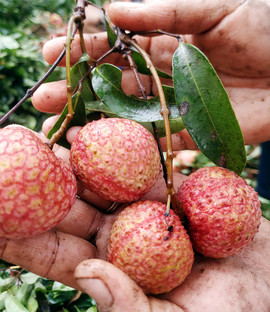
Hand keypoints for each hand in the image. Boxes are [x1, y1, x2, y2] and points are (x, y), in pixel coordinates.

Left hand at [1, 128, 269, 311]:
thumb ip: (128, 307)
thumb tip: (86, 275)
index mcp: (114, 267)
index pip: (56, 252)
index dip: (22, 235)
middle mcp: (123, 233)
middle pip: (73, 207)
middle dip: (40, 187)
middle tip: (8, 160)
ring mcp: (148, 206)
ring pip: (104, 179)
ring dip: (77, 159)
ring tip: (47, 135)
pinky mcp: (174, 186)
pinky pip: (147, 164)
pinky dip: (126, 147)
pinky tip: (104, 126)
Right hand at [33, 0, 269, 148]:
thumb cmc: (264, 30)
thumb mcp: (213, 9)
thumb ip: (165, 14)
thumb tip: (115, 13)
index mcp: (169, 41)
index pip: (119, 46)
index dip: (87, 49)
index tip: (53, 51)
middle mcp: (166, 74)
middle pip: (115, 82)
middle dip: (80, 86)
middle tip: (45, 94)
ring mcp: (176, 104)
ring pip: (127, 110)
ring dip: (94, 114)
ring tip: (59, 117)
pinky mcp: (191, 131)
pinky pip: (153, 136)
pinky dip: (126, 137)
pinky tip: (98, 138)